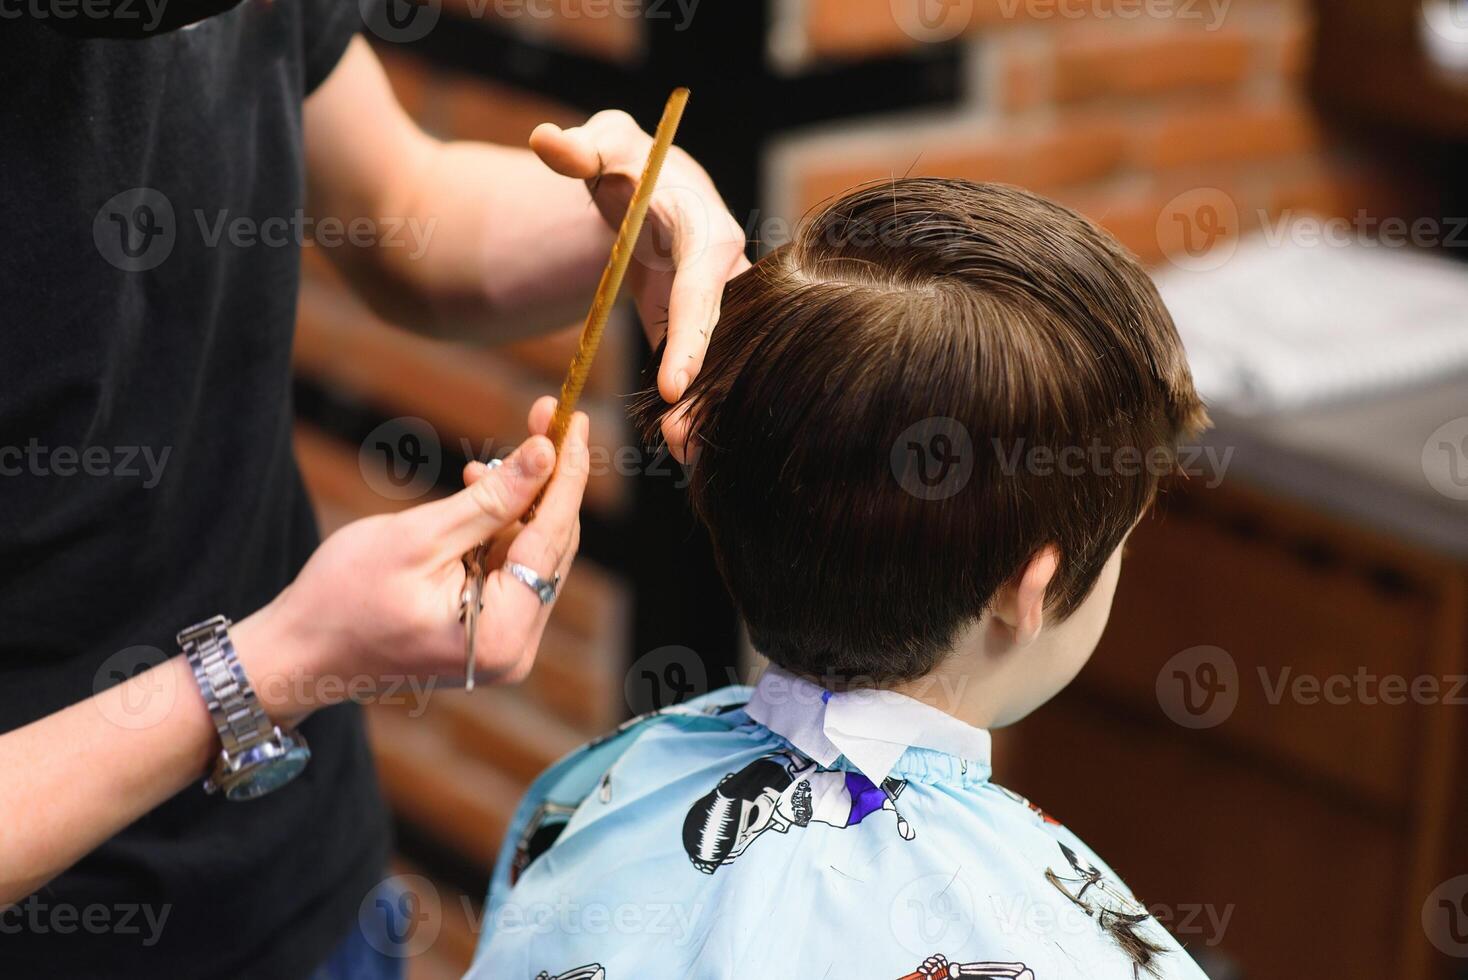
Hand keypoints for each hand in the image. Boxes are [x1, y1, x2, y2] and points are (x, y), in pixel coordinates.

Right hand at [235, 398, 588, 723]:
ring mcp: (504, 644)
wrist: (298, 653)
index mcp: (503, 632)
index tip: (575, 420)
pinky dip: (497, 529)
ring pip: (532, 555)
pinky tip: (474, 496)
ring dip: (517, 503)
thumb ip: (491, 499)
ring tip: (478, 468)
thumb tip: (545, 455)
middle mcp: (516, 647)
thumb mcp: (419, 537)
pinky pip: (508, 569)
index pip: (552, 537)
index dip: (567, 473)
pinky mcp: (488, 634)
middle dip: (547, 481)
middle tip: (542, 419)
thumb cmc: (342, 598)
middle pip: (552, 546)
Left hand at [530, 110, 751, 457]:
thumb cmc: (626, 159)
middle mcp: (722, 268)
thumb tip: (545, 141)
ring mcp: (712, 298)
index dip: (691, 338)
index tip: (673, 386)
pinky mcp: (693, 320)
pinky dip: (690, 403)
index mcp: (704, 227)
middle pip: (718, 335)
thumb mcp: (603, 143)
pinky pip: (696, 363)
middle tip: (682, 437)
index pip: (701, 288)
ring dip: (701, 406)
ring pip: (713, 357)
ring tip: (683, 453)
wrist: (646, 181)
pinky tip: (681, 448)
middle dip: (703, 387)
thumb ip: (577, 147)